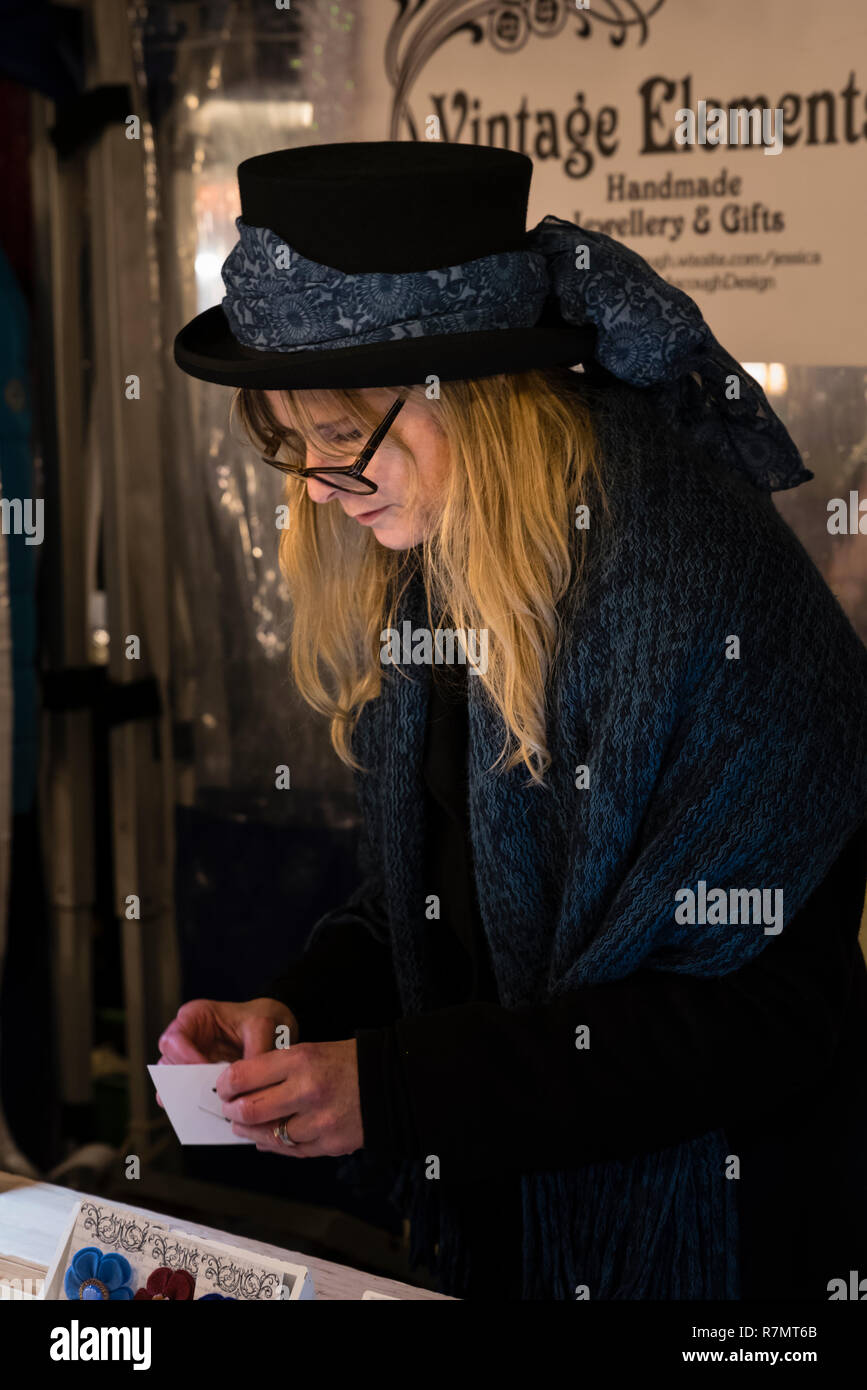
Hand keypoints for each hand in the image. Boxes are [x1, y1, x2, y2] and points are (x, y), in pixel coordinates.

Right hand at [155, 998, 298, 1106]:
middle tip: (204, 1095)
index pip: (173, 1039)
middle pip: (168, 1065)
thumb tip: (250, 1086)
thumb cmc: (261, 1018)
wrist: (273, 1028)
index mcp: (194, 1017)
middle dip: (184, 1083)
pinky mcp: (199, 1081)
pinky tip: (214, 1116)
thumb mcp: (262, 1026)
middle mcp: (186, 1039)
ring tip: (208, 1109)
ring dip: (190, 1098)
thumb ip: (255, 1052)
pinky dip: (200, 1107)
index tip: (204, 1070)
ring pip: (175, 1085)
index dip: (184, 1057)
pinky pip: (191, 1097)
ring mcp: (190, 1062)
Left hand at [216, 1039, 362, 1158]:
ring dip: (249, 1132)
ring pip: (267, 1135)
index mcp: (300, 1060)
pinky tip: (267, 1138)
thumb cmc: (347, 1062)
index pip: (243, 1076)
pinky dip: (274, 1144)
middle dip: (232, 1112)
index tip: (223, 1086)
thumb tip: (240, 1088)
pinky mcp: (328, 1144)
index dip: (226, 1084)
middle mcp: (307, 1090)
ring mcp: (318, 1121)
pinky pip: (289, 1150)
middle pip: (249, 1110)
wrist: (392, 1083)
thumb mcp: (310, 1051)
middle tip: (230, 1109)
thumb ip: (276, 1069)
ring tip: (245, 1125)